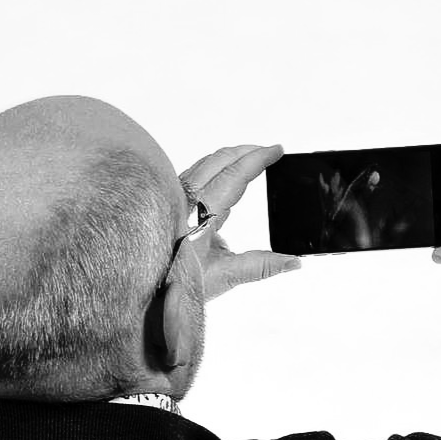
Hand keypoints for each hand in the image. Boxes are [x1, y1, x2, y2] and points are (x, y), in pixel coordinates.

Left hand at [180, 143, 300, 299]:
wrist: (146, 289)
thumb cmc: (175, 284)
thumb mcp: (223, 277)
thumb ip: (261, 266)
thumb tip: (294, 262)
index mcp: (197, 215)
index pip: (233, 176)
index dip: (257, 159)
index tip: (277, 150)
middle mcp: (182, 201)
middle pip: (217, 161)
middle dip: (245, 151)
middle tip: (268, 150)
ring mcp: (171, 199)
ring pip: (201, 166)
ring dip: (227, 158)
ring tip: (249, 157)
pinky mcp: (167, 204)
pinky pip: (191, 176)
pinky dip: (211, 168)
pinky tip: (221, 174)